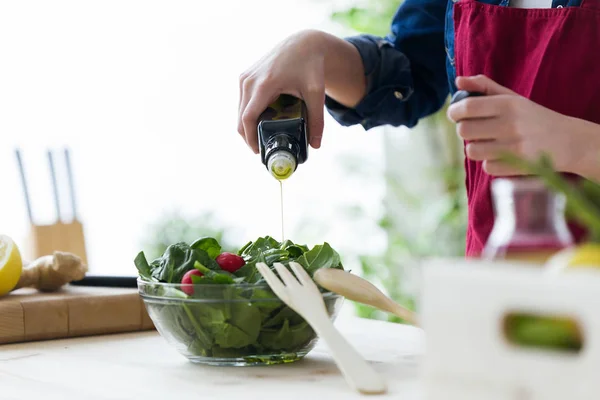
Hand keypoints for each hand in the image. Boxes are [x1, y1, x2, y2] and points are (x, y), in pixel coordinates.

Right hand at [238, 30, 326, 153]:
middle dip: (249, 137)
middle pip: (241, 117)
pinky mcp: (245, 77)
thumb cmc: (311, 66)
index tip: (259, 152)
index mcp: (265, 84)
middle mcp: (250, 80)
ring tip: (263, 139)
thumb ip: (317, 120)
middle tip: (263, 150)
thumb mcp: (316, 93)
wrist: (304, 43)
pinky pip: (242, 102)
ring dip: (248, 126)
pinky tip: (261, 123)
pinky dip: (249, 115)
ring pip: (240, 111)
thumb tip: (315, 145)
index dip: (251, 138)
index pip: (248, 118)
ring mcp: (245, 77)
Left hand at [447, 75, 575, 175]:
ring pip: (472, 151)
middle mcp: (510, 125)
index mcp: (508, 105)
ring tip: (489, 142)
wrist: (567, 141)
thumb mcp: (512, 98)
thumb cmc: (532, 117)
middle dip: (465, 130)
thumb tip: (458, 81)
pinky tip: (503, 155)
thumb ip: (484, 87)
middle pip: (464, 131)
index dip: (454, 112)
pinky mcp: (516, 167)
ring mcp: (513, 148)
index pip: (467, 107)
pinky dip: (491, 162)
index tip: (456, 114)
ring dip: (476, 147)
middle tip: (475, 129)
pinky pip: (486, 167)